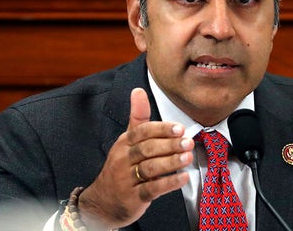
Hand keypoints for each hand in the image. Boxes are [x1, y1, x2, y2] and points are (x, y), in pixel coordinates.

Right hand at [78, 88, 193, 228]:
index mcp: (124, 143)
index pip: (142, 132)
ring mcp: (127, 179)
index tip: (179, 128)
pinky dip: (169, 183)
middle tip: (188, 142)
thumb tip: (138, 90)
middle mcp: (124, 159)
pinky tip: (183, 178)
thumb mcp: (127, 141)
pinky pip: (152, 189)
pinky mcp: (134, 198)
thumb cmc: (122, 167)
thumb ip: (137, 117)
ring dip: (171, 162)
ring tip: (188, 157)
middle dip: (169, 145)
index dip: (161, 129)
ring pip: (150, 169)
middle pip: (147, 149)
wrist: (104, 202)